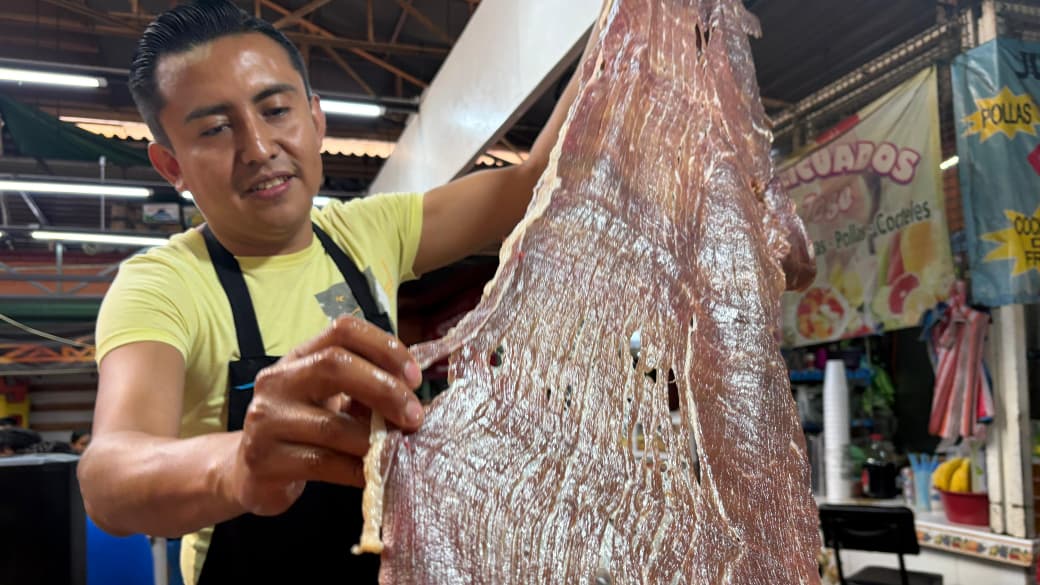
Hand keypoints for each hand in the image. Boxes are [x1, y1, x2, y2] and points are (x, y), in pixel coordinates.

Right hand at [223, 315, 423, 515]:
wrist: (251, 473)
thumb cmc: (303, 429)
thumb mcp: (329, 399)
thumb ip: (365, 388)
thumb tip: (415, 395)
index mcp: (299, 357)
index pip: (342, 329)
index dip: (384, 346)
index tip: (414, 376)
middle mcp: (277, 381)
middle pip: (335, 365)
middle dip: (384, 389)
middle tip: (414, 416)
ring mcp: (266, 420)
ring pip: (332, 425)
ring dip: (374, 439)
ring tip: (398, 449)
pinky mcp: (264, 460)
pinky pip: (321, 464)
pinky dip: (356, 470)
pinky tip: (372, 474)